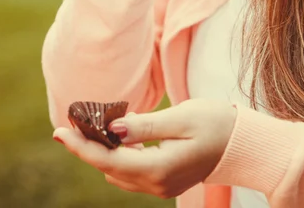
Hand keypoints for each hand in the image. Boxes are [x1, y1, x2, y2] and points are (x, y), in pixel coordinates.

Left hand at [53, 99, 236, 198]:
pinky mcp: (165, 179)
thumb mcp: (181, 119)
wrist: (244, 143)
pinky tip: (116, 137)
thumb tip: (111, 128)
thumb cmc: (216, 124)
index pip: (107, 161)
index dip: (81, 146)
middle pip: (108, 168)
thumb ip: (144, 126)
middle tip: (72, 122)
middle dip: (88, 147)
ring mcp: (161, 185)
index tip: (58, 130)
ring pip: (118, 172)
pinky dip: (118, 156)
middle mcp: (156, 183)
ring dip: (102, 151)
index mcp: (158, 169)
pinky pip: (131, 172)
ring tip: (90, 127)